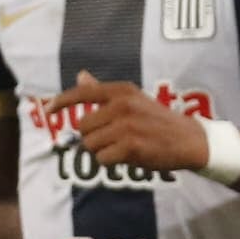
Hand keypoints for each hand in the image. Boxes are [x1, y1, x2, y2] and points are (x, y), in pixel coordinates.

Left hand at [59, 72, 209, 172]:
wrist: (190, 140)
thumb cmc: (158, 121)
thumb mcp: (134, 99)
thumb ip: (103, 91)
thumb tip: (81, 76)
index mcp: (122, 91)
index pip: (82, 93)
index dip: (62, 101)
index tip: (49, 108)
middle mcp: (122, 105)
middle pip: (83, 127)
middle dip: (93, 136)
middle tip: (114, 138)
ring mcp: (126, 126)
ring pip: (91, 145)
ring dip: (102, 151)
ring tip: (124, 147)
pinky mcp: (130, 147)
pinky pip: (102, 159)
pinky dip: (111, 162)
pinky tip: (128, 156)